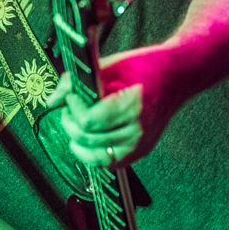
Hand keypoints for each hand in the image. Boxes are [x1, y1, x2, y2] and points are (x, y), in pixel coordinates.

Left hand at [41, 44, 182, 167]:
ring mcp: (139, 144)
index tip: (72, 96)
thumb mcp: (108, 66)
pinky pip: (106, 163)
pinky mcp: (139, 152)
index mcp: (131, 106)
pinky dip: (91, 153)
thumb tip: (52, 101)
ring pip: (94, 155)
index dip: (73, 108)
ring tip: (76, 122)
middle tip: (70, 108)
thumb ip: (75, 82)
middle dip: (71, 122)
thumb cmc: (143, 67)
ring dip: (77, 138)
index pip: (89, 120)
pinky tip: (86, 138)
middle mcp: (137, 130)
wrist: (176, 77)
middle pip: (88, 138)